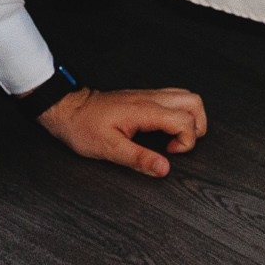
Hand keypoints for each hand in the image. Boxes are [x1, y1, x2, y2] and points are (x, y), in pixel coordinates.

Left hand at [35, 86, 206, 176]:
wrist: (68, 109)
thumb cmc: (83, 126)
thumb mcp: (109, 149)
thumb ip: (139, 159)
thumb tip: (164, 169)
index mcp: (145, 110)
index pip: (185, 120)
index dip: (186, 141)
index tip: (170, 153)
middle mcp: (149, 98)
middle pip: (193, 102)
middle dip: (197, 127)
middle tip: (180, 145)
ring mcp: (147, 95)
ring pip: (186, 97)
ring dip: (190, 118)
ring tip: (176, 138)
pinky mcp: (143, 97)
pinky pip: (172, 98)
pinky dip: (179, 114)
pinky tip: (165, 129)